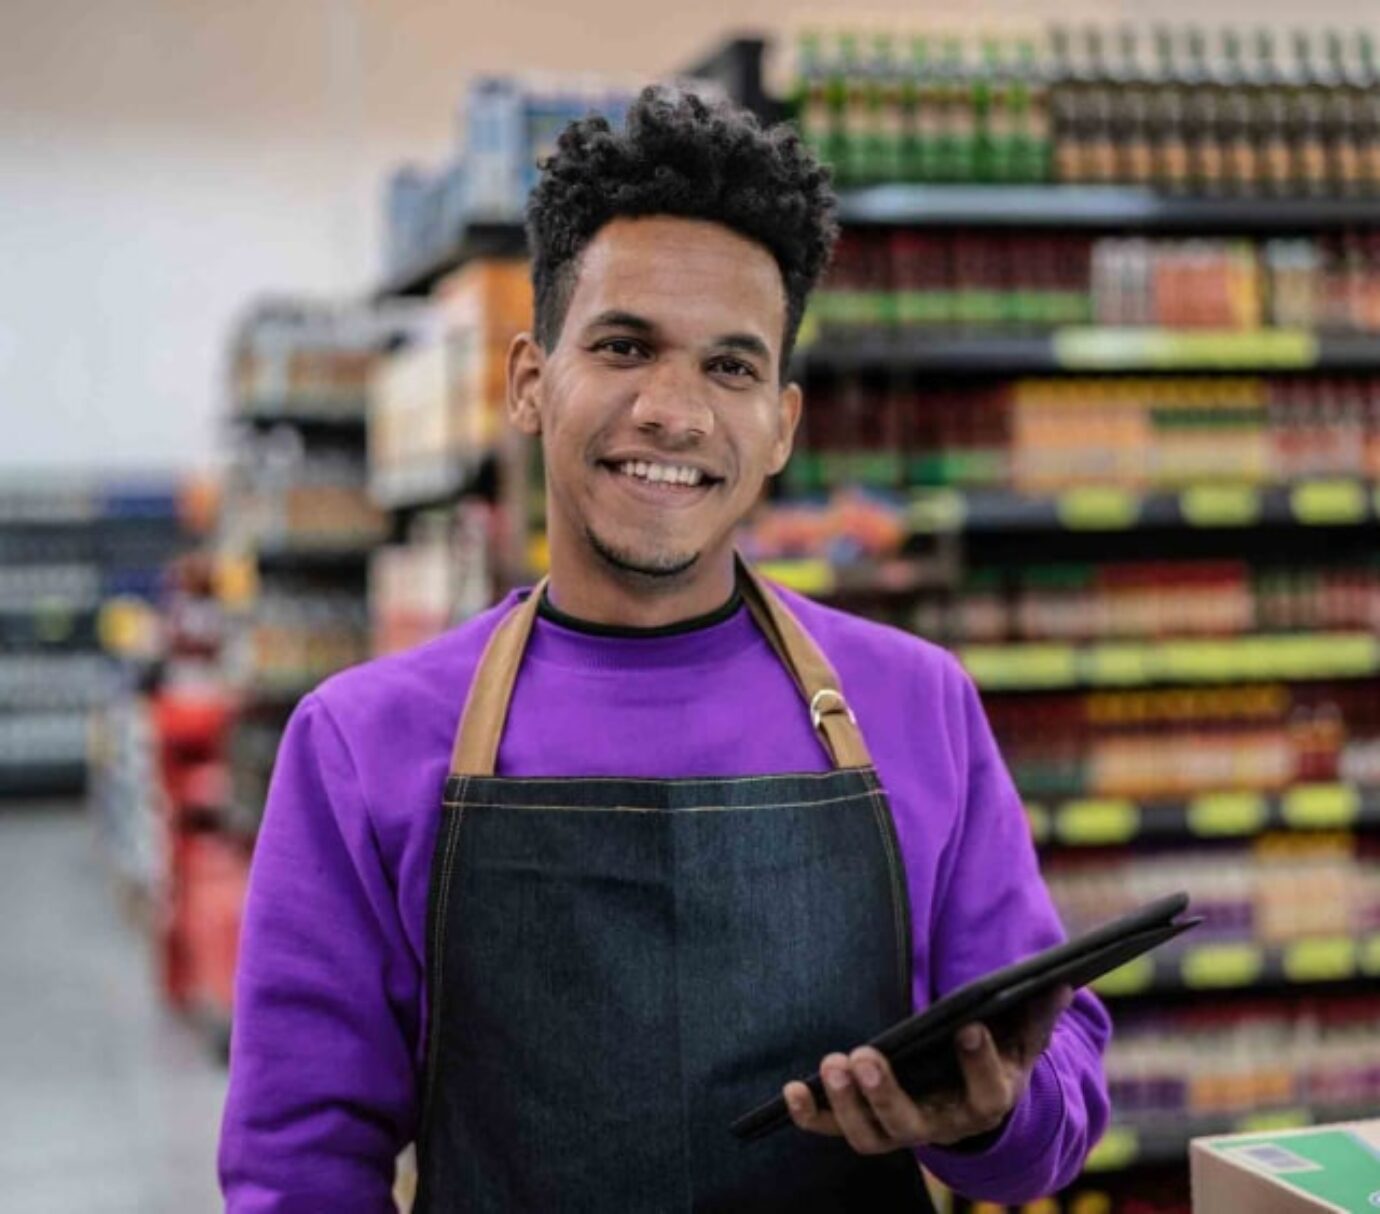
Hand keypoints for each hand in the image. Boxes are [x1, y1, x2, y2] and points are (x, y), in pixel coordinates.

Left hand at [782, 985, 1072, 1152]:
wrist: (971, 1102)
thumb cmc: (998, 1058)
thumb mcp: (1023, 1039)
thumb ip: (1037, 1014)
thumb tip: (1059, 981)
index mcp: (987, 1101)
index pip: (988, 1091)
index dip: (979, 1062)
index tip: (968, 1027)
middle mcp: (942, 1126)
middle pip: (911, 1124)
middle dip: (884, 1092)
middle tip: (865, 1054)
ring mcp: (900, 1130)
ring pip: (869, 1135)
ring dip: (845, 1103)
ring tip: (833, 1061)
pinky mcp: (867, 1124)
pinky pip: (834, 1128)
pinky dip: (811, 1115)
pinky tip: (792, 1090)